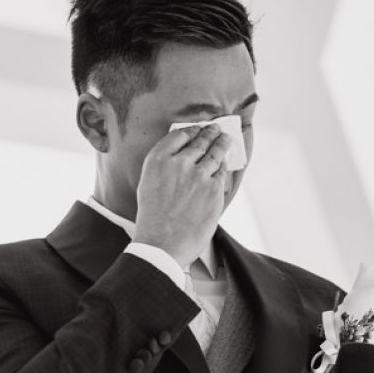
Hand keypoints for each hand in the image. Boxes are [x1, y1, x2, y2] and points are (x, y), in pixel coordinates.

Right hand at [133, 124, 230, 267]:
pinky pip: (222, 172)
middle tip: (215, 129)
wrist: (162, 243)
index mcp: (157, 159)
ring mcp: (198, 175)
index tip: (197, 129)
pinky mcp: (214, 189)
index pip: (179, 135)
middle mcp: (179, 162)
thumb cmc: (152, 218)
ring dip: (222, 143)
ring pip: (215, 153)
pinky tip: (225, 164)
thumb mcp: (148, 184)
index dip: (191, 130)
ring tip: (225, 139)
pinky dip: (224, 166)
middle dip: (209, 133)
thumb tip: (182, 156)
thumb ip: (164, 167)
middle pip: (200, 141)